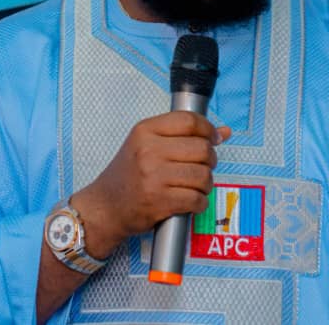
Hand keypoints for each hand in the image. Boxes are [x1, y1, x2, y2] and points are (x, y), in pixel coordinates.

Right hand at [71, 111, 230, 259]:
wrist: (104, 207)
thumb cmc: (128, 175)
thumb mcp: (147, 145)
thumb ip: (183, 136)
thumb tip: (224, 132)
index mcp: (145, 131)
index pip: (189, 121)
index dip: (208, 129)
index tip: (213, 139)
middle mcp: (149, 150)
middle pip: (201, 148)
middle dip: (210, 160)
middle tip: (203, 167)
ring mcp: (153, 176)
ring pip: (203, 175)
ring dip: (206, 184)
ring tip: (195, 186)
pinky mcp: (159, 201)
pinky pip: (196, 199)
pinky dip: (199, 203)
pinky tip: (191, 202)